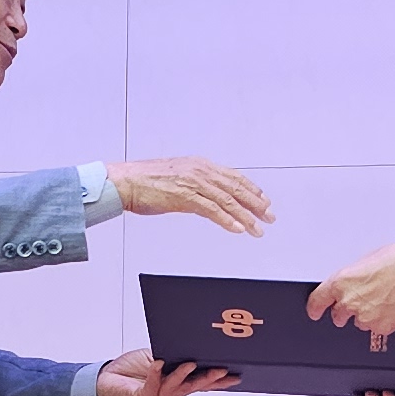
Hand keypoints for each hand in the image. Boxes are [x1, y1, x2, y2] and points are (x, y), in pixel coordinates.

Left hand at [100, 349, 234, 395]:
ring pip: (176, 386)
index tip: (236, 376)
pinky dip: (155, 372)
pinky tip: (159, 362)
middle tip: (223, 370)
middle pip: (194, 386)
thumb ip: (172, 357)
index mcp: (177, 384)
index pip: (202, 383)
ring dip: (184, 374)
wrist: (105, 381)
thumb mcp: (157, 357)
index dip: (220, 381)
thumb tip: (189, 346)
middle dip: (210, 378)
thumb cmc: (131, 369)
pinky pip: (152, 385)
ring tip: (192, 363)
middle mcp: (171, 394)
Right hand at [110, 157, 274, 235]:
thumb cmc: (145, 181)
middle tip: (269, 217)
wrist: (125, 181)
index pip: (234, 177)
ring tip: (258, 230)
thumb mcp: (178, 179)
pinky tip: (238, 229)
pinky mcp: (185, 196)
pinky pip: (212, 210)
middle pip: (236, 189)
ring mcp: (193, 183)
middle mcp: (200, 171)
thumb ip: (196, 187)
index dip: (252, 190)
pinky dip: (228, 220)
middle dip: (256, 204)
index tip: (264, 201)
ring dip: (246, 217)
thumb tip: (210, 201)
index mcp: (200, 165)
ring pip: (228, 201)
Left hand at [304, 242, 394, 338]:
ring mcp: (365, 317)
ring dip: (368, 315)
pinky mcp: (381, 328)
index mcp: (341, 282)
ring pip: (360, 323)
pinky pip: (378, 328)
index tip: (315, 312)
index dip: (315, 308)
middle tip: (363, 300)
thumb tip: (351, 286)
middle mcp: (349, 302)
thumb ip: (351, 279)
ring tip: (385, 299)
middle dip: (346, 311)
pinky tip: (394, 306)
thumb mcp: (364, 262)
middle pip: (338, 315)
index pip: (317, 301)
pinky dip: (384, 321)